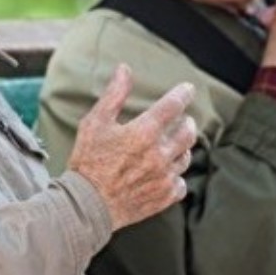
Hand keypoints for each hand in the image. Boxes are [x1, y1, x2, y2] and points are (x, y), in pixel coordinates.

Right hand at [67, 64, 196, 230]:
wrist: (87, 205)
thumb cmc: (87, 162)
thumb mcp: (94, 123)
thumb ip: (113, 95)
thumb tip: (124, 69)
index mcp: (144, 132)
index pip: (174, 105)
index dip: (184, 93)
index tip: (188, 89)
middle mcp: (160, 154)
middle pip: (189, 131)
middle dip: (187, 122)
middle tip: (182, 120)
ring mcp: (164, 177)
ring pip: (186, 157)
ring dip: (182, 148)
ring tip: (172, 146)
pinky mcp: (164, 196)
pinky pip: (181, 183)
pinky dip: (176, 176)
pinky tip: (166, 173)